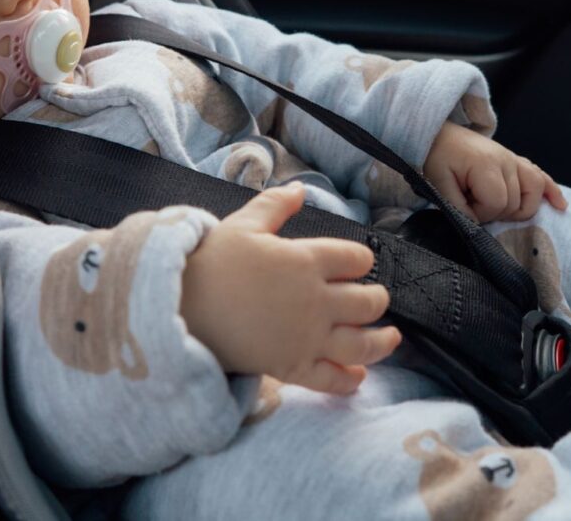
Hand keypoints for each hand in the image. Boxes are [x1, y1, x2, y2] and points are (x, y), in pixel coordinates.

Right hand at [180, 183, 402, 394]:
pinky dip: (349, 380)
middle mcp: (316, 300)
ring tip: (390, 338)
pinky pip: (331, 379)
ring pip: (362, 344)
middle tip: (374, 300)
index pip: (357, 259)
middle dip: (376, 300)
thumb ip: (276, 205)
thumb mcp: (244, 224)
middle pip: (369, 302)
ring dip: (382, 341)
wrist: (180, 306)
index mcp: (307, 260)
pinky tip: (358, 377)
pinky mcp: (292, 366)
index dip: (361, 261)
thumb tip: (300, 190)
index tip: (356, 264)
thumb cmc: (211, 262)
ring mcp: (307, 337)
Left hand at [422, 122, 567, 221]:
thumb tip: (476, 227)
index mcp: (486, 165)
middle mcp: (506, 161)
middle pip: (516, 202)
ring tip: (503, 211)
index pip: (497, 203)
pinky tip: (560, 206)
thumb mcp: (438, 183)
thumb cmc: (438, 159)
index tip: (464, 206)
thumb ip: (456, 207)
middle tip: (473, 204)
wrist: (440, 135)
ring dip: (521, 207)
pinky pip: (542, 177)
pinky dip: (552, 191)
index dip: (481, 214)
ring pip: (534, 192)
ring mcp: (515, 160)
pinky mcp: (517, 161)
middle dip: (496, 212)